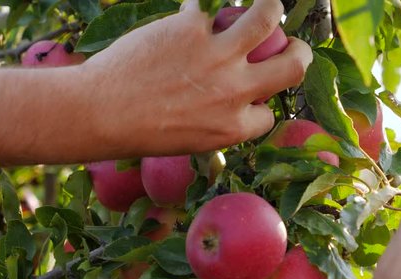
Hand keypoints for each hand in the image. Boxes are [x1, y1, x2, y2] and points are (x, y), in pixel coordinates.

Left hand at [82, 0, 311, 157]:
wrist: (100, 113)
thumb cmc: (139, 133)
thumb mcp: (192, 142)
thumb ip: (220, 123)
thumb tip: (234, 103)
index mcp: (235, 128)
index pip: (270, 114)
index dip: (262, 103)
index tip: (250, 97)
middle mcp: (235, 92)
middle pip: (292, 66)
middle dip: (300, 53)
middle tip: (290, 46)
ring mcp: (216, 56)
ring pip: (266, 17)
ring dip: (271, 8)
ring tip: (264, 7)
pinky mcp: (190, 27)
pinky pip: (210, 1)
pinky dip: (205, 3)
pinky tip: (200, 8)